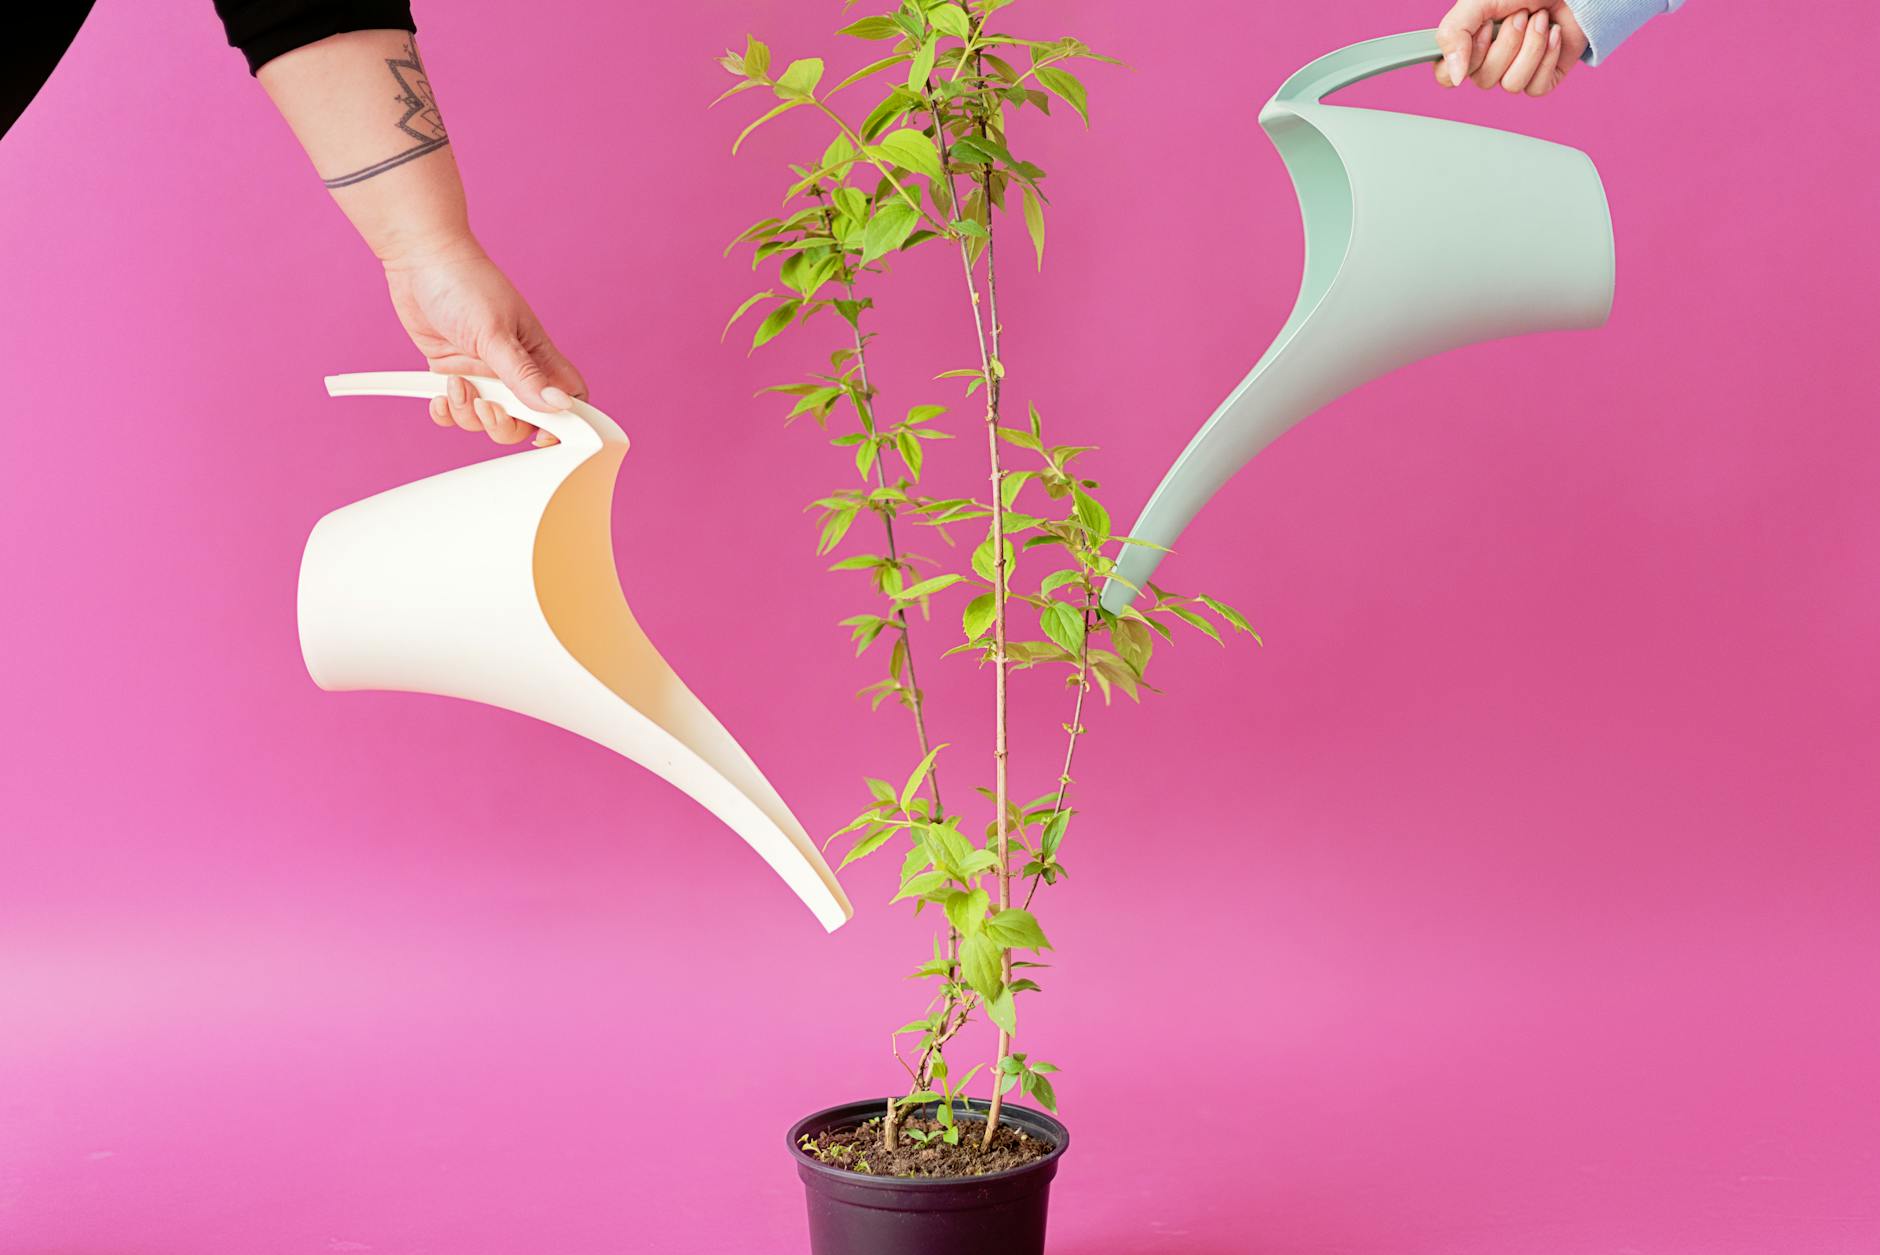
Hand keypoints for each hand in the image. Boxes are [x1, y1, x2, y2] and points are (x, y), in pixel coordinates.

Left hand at [380, 239, 586, 446]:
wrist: (420, 259)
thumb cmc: (466, 284)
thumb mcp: (496, 333)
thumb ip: (524, 375)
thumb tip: (559, 407)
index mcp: (537, 355)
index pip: (567, 396)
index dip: (563, 422)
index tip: (544, 434)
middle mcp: (513, 368)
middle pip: (524, 420)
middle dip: (505, 424)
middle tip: (487, 407)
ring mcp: (482, 372)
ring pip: (486, 418)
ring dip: (469, 413)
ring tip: (455, 384)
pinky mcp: (452, 372)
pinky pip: (454, 409)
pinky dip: (446, 412)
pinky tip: (440, 395)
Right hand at [1435, 3, 1588, 97]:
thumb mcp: (1478, 1)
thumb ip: (1453, 34)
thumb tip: (1455, 77)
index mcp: (1468, 43)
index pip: (1446, 76)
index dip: (1463, 59)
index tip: (1482, 30)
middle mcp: (1489, 60)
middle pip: (1483, 80)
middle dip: (1507, 43)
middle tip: (1518, 16)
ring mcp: (1516, 71)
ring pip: (1511, 84)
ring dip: (1530, 47)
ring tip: (1539, 20)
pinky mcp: (1543, 78)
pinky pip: (1536, 87)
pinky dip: (1548, 56)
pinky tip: (1554, 34)